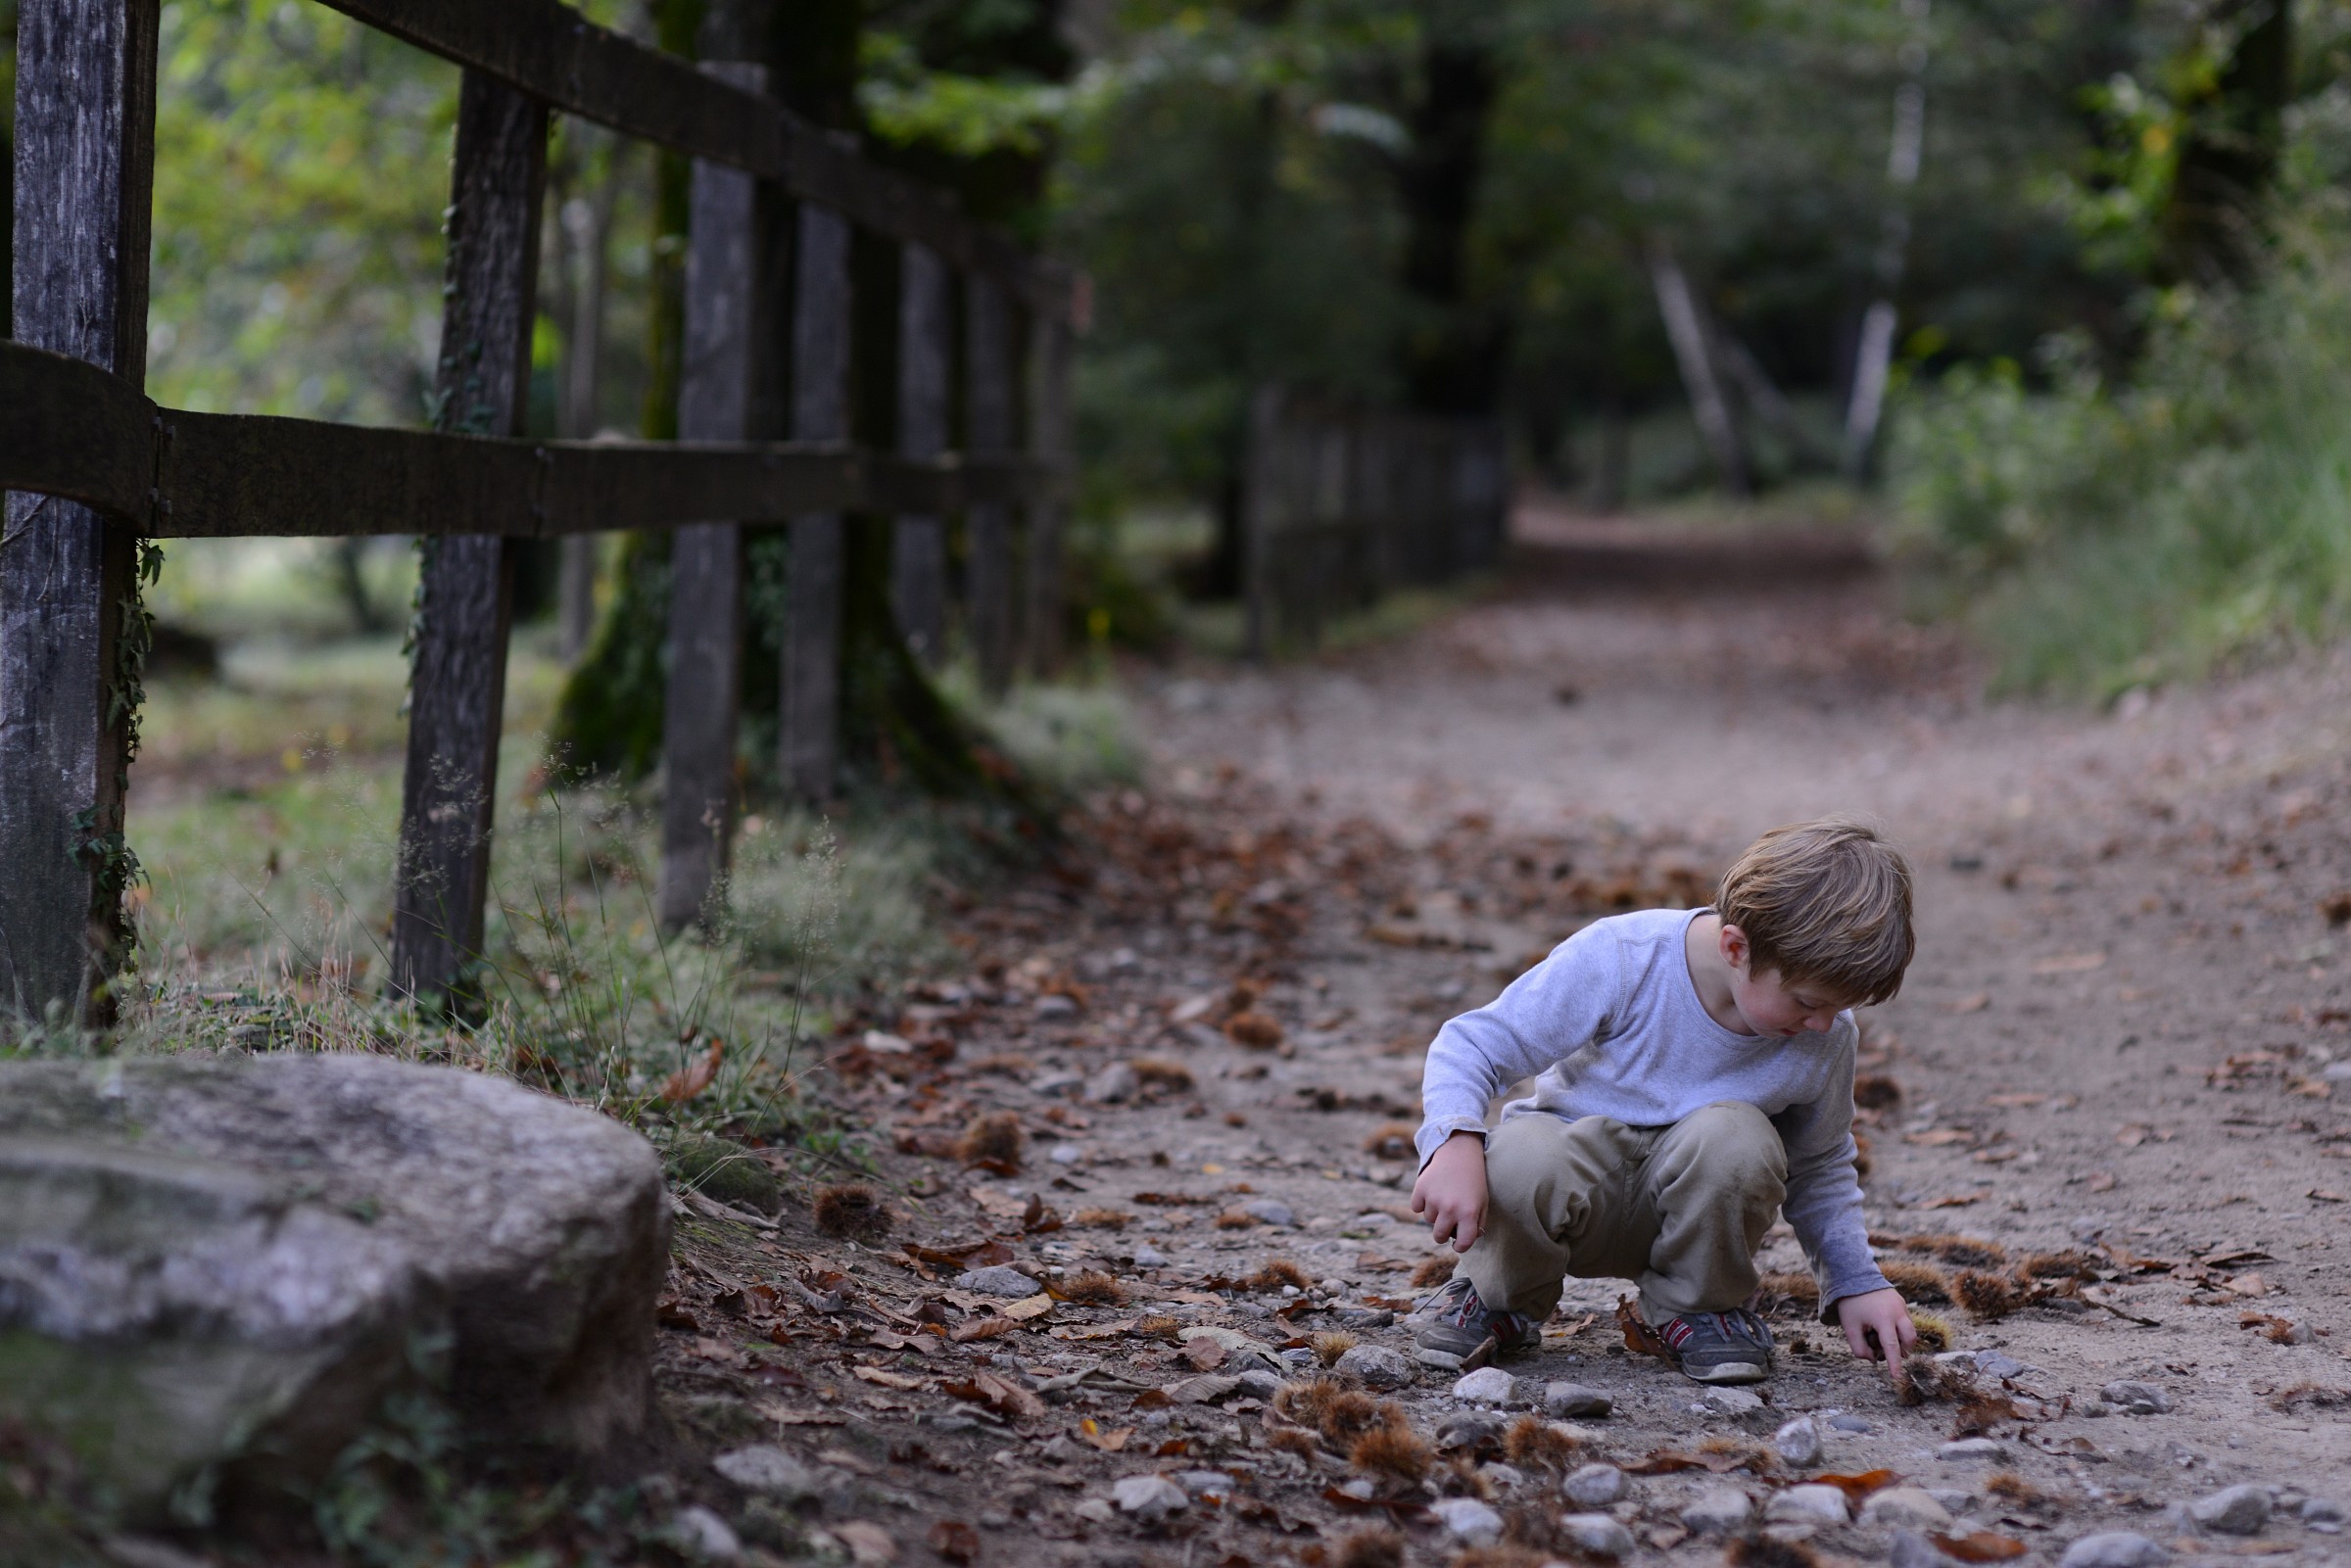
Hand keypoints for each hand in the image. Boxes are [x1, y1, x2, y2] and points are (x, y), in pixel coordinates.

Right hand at [1409, 1131, 1488, 1252]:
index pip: (1463, 1244)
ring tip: (1443, 1197)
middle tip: (1447, 1224)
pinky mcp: (1420, 1189)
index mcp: (1469, 1214)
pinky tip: (1432, 1191)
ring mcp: (1434, 1199)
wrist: (1459, 1152)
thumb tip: (1464, 1240)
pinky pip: (1416, 1207)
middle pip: (1439, 1236)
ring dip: (1434, 1213)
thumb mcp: (1483, 1202)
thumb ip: (1477, 1223)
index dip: (1460, 1246)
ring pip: (1428, 1220)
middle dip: (1443, 1234)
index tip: (1458, 1243)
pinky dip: (1421, 1203)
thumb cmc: (1473, 1180)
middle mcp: (1450, 1209)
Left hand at [1835, 1287, 1916, 1383]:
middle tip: (1890, 1353)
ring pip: (1909, 1330)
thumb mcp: (1849, 1328)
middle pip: (1909, 1339)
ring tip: (1880, 1336)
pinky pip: (1905, 1321)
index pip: (1892, 1347)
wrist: (1853, 1276)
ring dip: (1900, 1339)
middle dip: (1903, 1350)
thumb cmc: (1851, 1304)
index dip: (1895, 1364)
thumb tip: (1874, 1360)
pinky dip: (1897, 1328)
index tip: (1897, 1377)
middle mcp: (1897, 1312)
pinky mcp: (1901, 1302)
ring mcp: (1901, 1306)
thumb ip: (1859, 1348)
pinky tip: (1881, 1324)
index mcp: (1884, 1319)